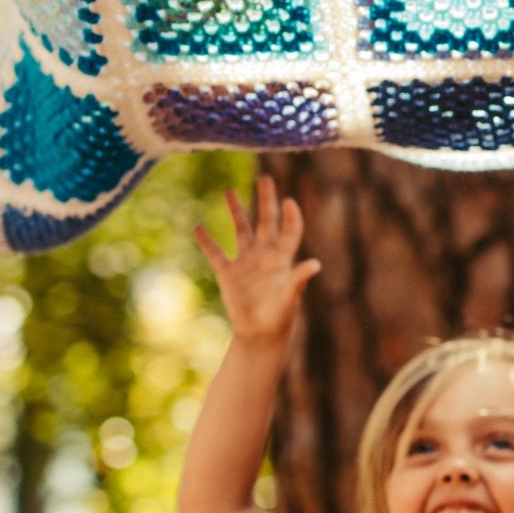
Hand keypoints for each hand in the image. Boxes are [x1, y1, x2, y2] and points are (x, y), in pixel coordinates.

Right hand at [194, 177, 320, 345]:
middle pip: (266, 220)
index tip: (289, 200)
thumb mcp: (290, 297)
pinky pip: (215, 253)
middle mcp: (265, 255)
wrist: (260, 334)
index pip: (290, 231)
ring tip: (228, 190)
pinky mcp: (228, 273)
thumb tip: (316, 264)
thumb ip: (299, 279)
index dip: (291, 216)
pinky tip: (197, 226)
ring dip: (235, 211)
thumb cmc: (280, 317)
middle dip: (266, 200)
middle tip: (265, 177)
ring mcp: (246, 262)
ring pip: (241, 229)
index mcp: (283, 259)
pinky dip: (206, 241)